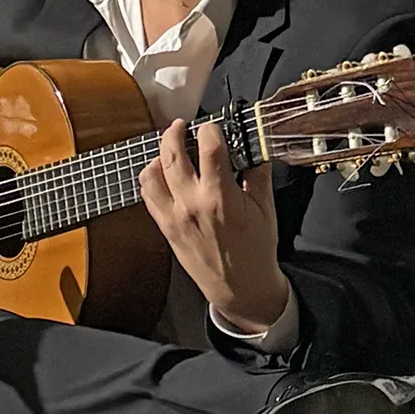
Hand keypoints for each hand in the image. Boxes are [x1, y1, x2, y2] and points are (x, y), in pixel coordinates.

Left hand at [138, 120, 288, 333]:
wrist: (240, 287)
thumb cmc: (256, 249)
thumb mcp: (266, 209)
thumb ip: (258, 173)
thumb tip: (254, 145)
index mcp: (221, 197)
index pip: (209, 148)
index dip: (209, 129)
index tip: (213, 126)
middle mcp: (192, 203)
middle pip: (171, 154)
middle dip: (175, 132)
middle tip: (181, 125)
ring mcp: (174, 216)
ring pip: (151, 173)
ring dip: (158, 155)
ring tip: (169, 148)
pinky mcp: (164, 227)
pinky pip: (147, 195)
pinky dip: (151, 178)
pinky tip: (161, 172)